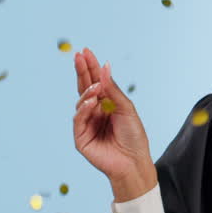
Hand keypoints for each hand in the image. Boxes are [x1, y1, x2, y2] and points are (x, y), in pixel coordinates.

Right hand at [72, 47, 155, 197]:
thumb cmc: (134, 136)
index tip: (86, 51)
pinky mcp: (80, 137)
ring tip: (95, 86)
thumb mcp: (126, 108)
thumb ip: (112, 89)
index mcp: (106, 104)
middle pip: (84, 87)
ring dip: (87, 92)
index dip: (90, 67)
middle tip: (79, 55)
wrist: (134, 161)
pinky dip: (83, 109)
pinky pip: (78, 119)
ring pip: (80, 101)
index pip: (95, 82)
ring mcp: (86, 123)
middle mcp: (94, 111)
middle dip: (82, 71)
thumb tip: (104, 66)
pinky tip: (90, 102)